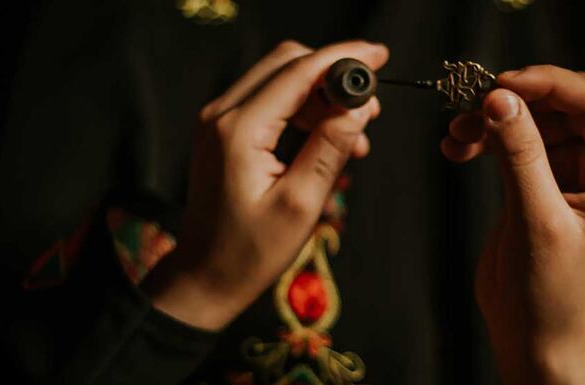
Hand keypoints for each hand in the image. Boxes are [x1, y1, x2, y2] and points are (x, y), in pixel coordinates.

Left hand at [141, 40, 388, 330]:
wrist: (205, 275)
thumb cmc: (249, 252)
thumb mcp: (300, 205)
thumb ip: (329, 149)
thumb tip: (358, 108)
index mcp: (239, 130)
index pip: (298, 72)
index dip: (343, 59)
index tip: (379, 57)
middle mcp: (222, 114)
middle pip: (286, 63)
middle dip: (333, 73)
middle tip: (370, 105)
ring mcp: (219, 121)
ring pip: (280, 79)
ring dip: (322, 95)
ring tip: (356, 134)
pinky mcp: (224, 131)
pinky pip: (270, 100)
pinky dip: (304, 109)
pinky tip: (329, 138)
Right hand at [441, 66, 584, 383]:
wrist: (530, 332)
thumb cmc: (548, 292)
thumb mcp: (536, 220)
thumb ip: (519, 156)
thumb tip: (500, 100)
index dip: (548, 85)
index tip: (501, 84)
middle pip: (562, 105)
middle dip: (516, 99)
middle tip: (472, 103)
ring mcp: (568, 173)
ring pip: (532, 119)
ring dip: (492, 119)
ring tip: (456, 132)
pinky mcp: (537, 181)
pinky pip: (512, 142)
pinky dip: (484, 139)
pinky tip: (457, 148)